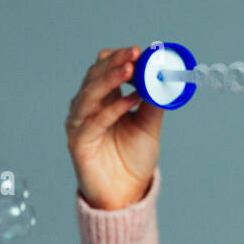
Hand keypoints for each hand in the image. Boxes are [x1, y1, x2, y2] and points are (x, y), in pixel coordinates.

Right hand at [64, 46, 164, 210]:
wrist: (126, 193)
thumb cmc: (133, 158)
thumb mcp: (148, 125)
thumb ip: (153, 102)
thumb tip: (165, 78)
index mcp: (102, 99)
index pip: (104, 69)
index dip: (120, 58)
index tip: (140, 51)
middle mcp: (86, 108)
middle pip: (95, 77)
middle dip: (115, 63)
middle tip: (134, 53)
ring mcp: (79, 124)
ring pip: (90, 94)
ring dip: (111, 79)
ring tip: (130, 69)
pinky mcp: (78, 142)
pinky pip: (95, 121)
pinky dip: (113, 108)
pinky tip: (129, 100)